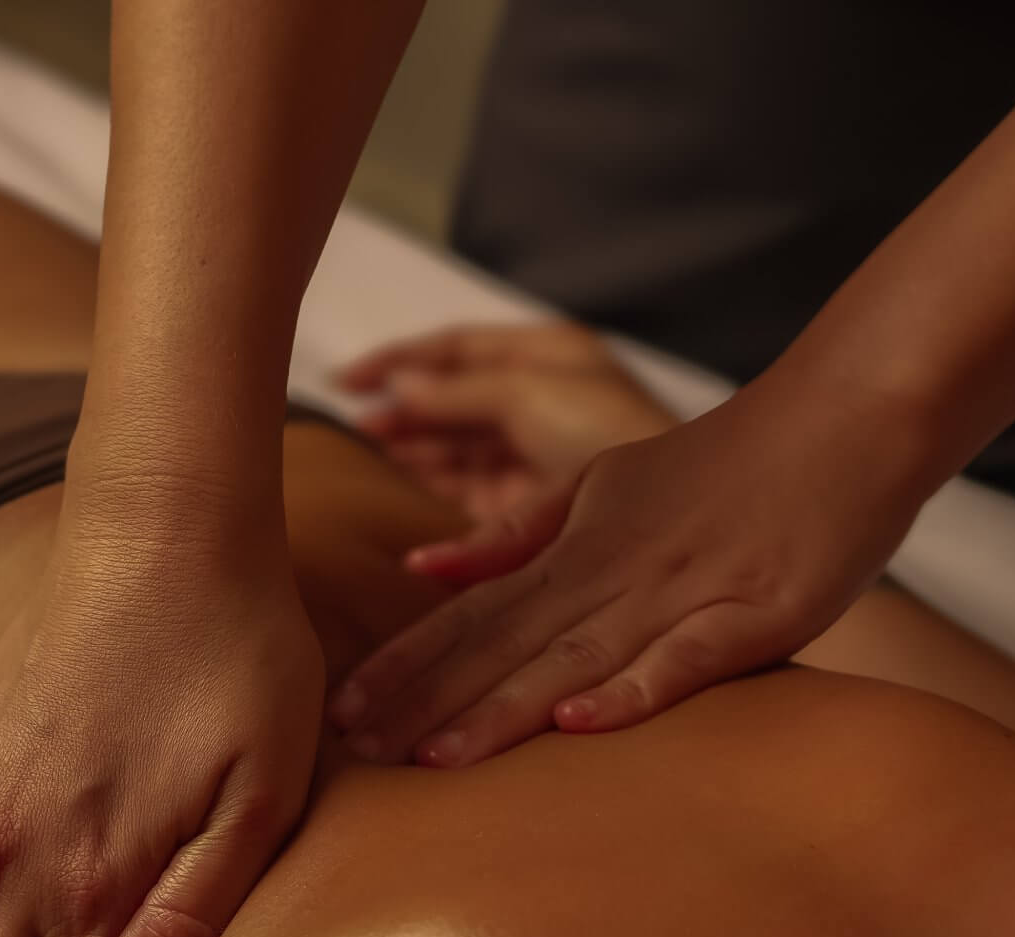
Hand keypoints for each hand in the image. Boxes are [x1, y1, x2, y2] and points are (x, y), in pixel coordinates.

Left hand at [328, 366, 935, 766]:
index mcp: (578, 547)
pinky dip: (635, 689)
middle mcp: (616, 571)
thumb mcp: (605, 485)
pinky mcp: (758, 615)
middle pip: (505, 643)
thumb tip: (426, 567)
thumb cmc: (724, 464)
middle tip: (355, 750)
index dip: (407, 663)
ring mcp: (686, 594)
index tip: (343, 708)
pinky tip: (579, 723)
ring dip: (502, 709)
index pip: (473, 613)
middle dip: (427, 699)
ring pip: (576, 656)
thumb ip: (521, 533)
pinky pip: (688, 658)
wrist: (847, 421)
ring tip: (435, 759)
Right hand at [338, 323, 673, 576]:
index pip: (459, 348)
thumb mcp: (527, 392)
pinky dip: (434, 481)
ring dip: (413, 443)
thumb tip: (399, 384)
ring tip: (365, 448)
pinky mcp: (532, 504)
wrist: (667, 511)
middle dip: (404, 405)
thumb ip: (458, 390)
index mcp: (546, 355)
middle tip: (351, 422)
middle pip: (454, 396)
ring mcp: (535, 452)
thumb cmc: (606, 433)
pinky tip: (400, 481)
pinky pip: (470, 486)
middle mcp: (539, 398)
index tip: (347, 378)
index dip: (401, 358)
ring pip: (458, 443)